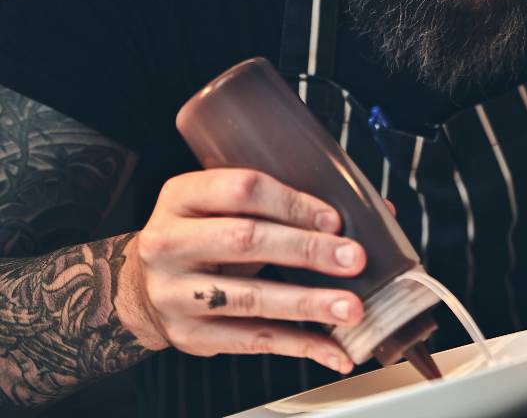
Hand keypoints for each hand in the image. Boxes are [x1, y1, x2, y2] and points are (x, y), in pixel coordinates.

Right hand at [125, 169, 367, 373]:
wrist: (140, 287)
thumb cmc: (200, 237)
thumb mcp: (219, 207)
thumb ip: (282, 205)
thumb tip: (374, 212)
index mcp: (182, 196)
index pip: (241, 189)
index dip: (292, 203)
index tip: (333, 217)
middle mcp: (170, 242)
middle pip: (246, 240)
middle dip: (307, 249)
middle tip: (353, 259)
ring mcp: (176, 293)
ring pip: (251, 298)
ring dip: (309, 303)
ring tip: (351, 307)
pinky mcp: (191, 336)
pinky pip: (253, 341)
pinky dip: (301, 346)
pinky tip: (334, 349)